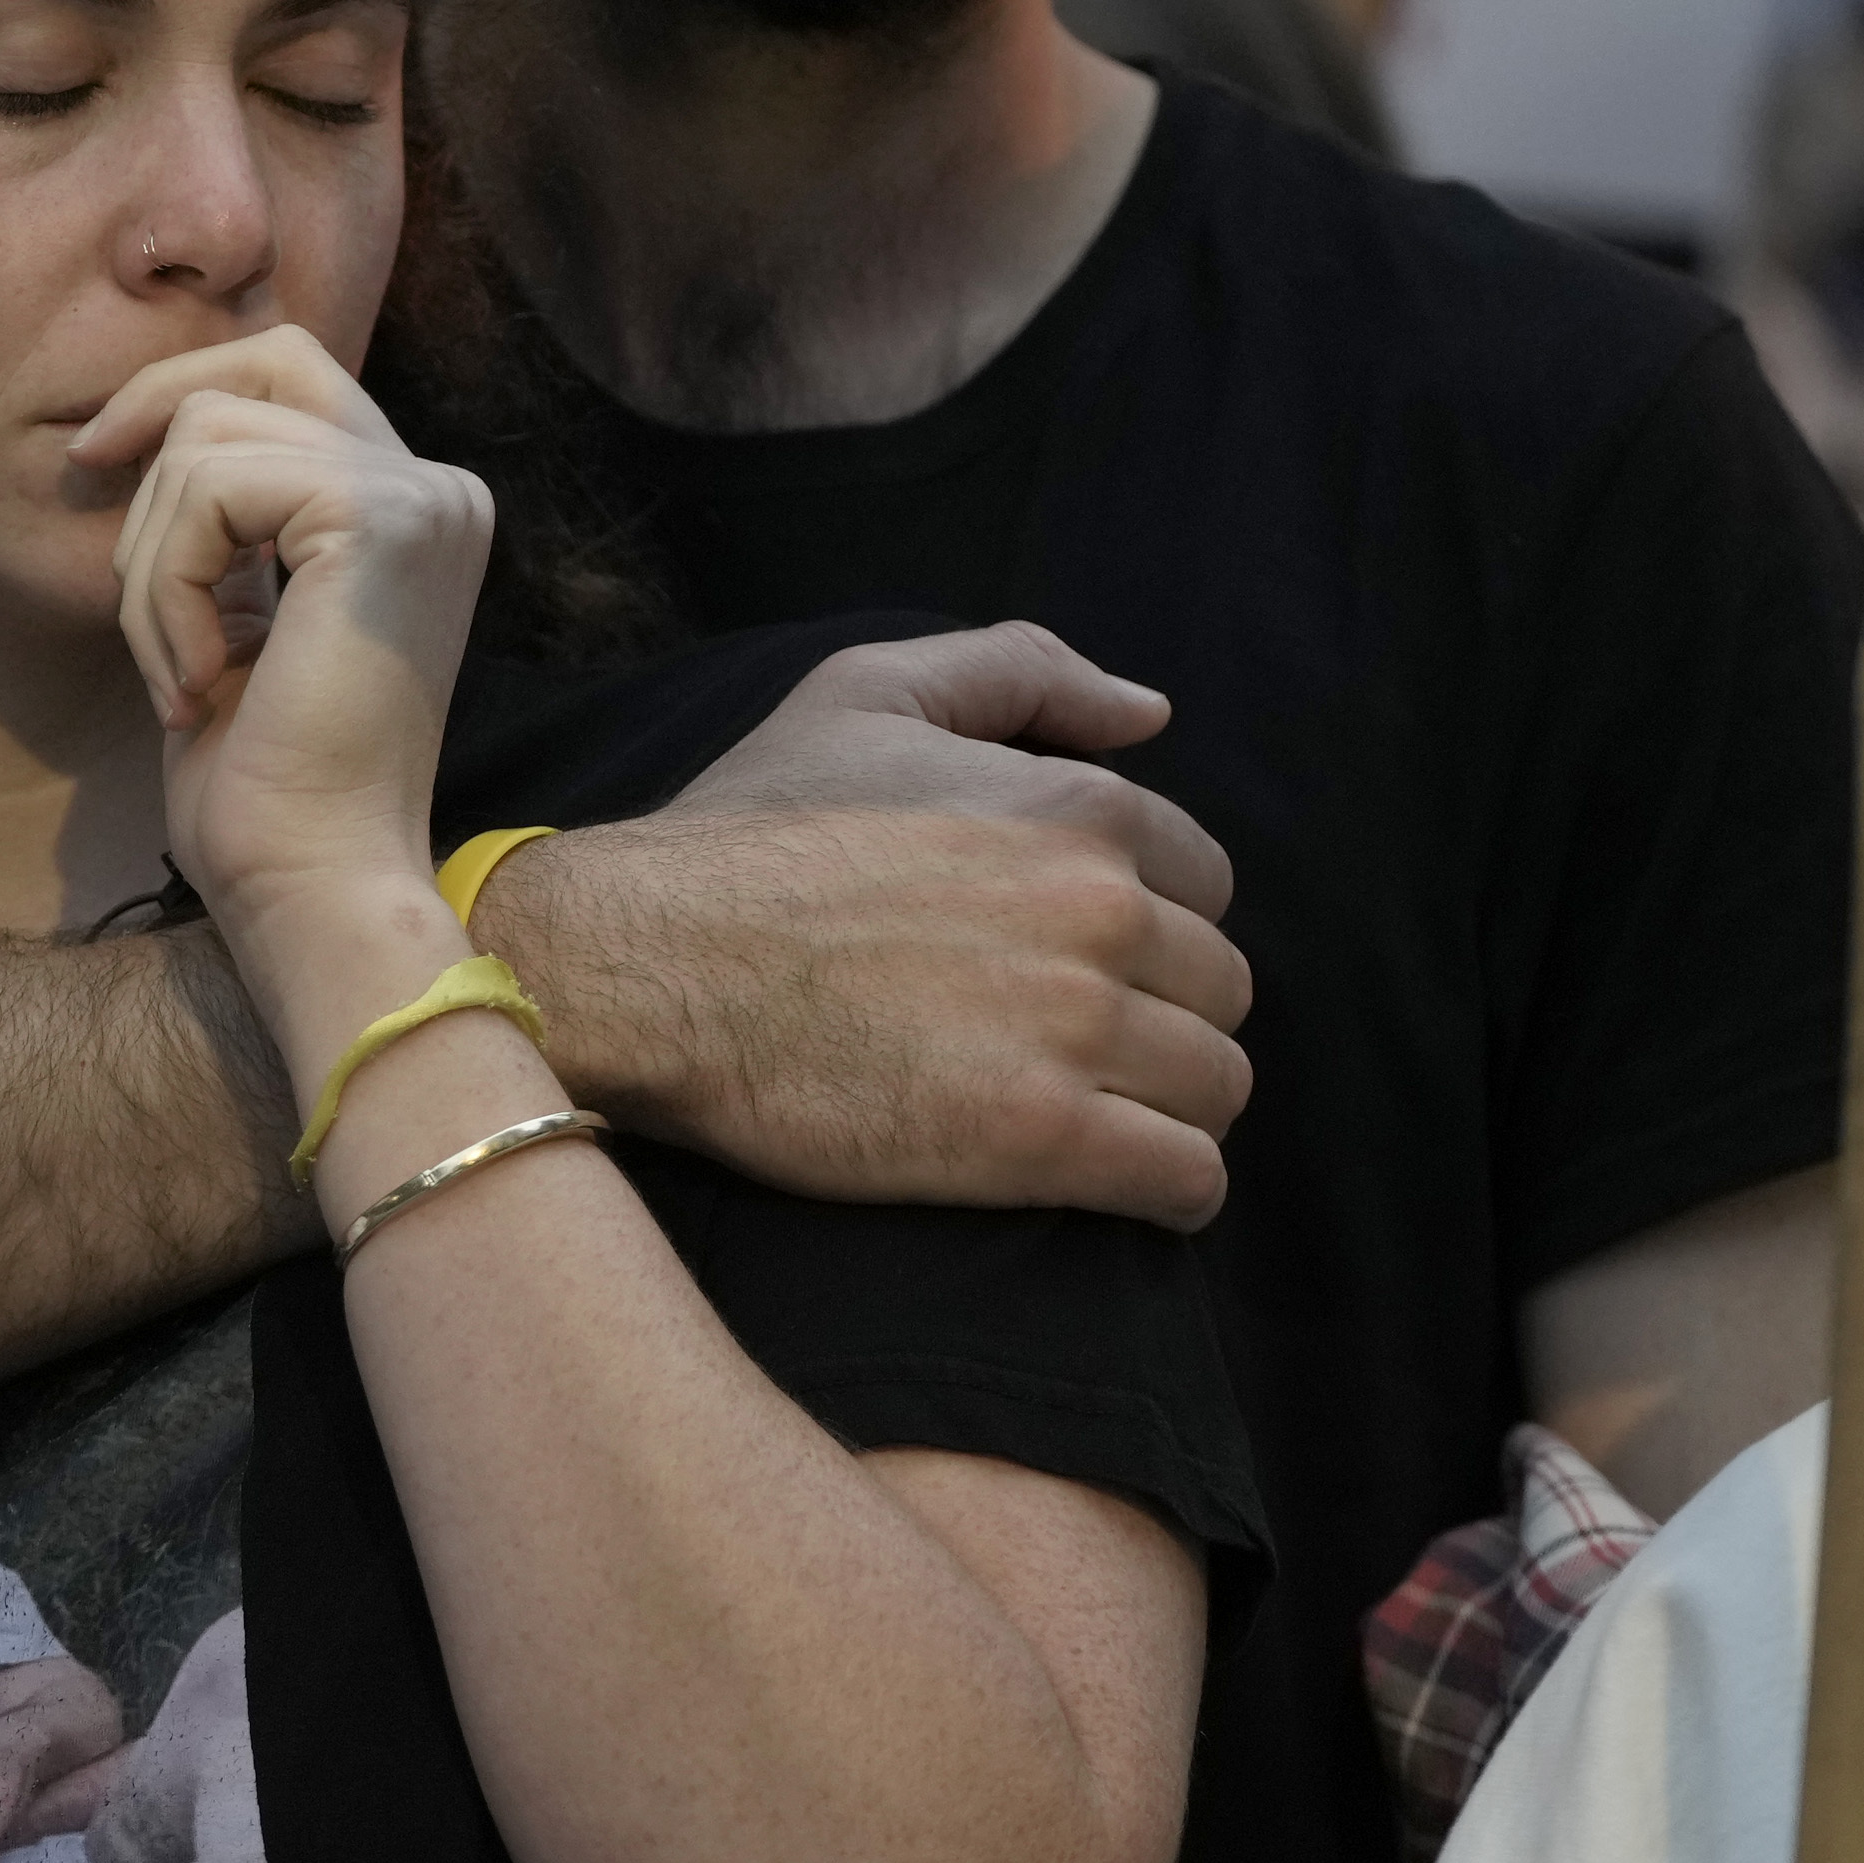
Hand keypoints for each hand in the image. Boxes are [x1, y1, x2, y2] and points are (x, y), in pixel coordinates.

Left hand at [74, 328, 490, 1017]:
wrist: (314, 883)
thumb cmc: (267, 786)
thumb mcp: (238, 619)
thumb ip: (226, 522)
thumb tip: (146, 429)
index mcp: (417, 509)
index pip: (290, 374)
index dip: (181, 393)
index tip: (94, 458)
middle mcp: (440, 488)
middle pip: (267, 359)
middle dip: (155, 418)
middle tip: (86, 484)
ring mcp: (421, 497)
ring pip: (208, 438)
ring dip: (151, 563)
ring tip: (180, 674)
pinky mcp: (381, 517)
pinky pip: (209, 491)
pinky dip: (166, 587)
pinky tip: (199, 681)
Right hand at [498, 622, 1251, 1227]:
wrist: (645, 962)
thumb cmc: (748, 828)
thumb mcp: (869, 692)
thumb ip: (1024, 673)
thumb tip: (1148, 714)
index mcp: (1081, 810)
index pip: (1204, 884)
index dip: (1145, 924)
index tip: (1074, 958)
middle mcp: (1102, 913)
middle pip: (1218, 990)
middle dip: (1162, 1016)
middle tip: (1072, 1042)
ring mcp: (1077, 1031)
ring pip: (1216, 1087)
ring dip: (1170, 1106)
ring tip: (1091, 1113)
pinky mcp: (1040, 1141)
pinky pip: (1183, 1180)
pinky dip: (1167, 1188)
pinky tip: (1111, 1178)